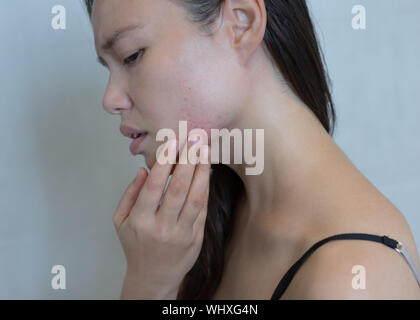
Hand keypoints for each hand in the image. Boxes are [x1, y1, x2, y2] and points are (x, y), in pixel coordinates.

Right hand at [113, 136, 210, 297]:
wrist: (153, 277)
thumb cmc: (136, 245)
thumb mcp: (120, 221)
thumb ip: (129, 194)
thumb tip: (144, 170)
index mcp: (140, 221)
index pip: (154, 187)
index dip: (164, 163)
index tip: (172, 142)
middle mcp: (161, 227)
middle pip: (178, 189)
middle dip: (188, 161)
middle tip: (195, 139)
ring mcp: (181, 234)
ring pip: (195, 198)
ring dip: (202, 171)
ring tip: (205, 150)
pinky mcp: (195, 238)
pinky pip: (203, 209)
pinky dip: (205, 187)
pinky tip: (206, 170)